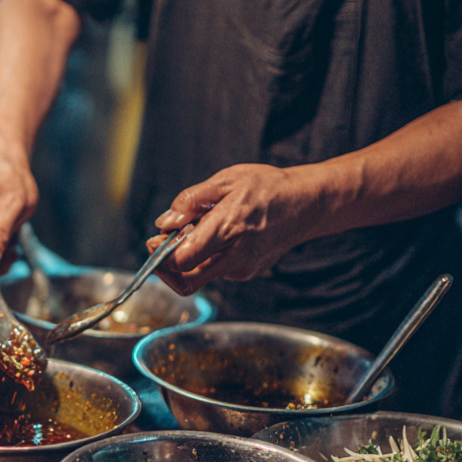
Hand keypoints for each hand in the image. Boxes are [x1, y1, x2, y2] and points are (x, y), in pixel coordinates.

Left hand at [147, 164, 323, 295]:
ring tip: (193, 230)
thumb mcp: (226, 180)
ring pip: (199, 276)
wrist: (307, 203)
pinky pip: (214, 270)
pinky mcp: (246, 273)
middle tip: (161, 244)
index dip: (161, 255)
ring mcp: (242, 269)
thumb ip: (191, 201)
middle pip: (186, 281)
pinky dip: (203, 257)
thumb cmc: (267, 187)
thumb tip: (165, 222)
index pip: (183, 260)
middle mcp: (236, 257)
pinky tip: (212, 235)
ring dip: (186, 259)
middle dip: (166, 267)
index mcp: (229, 229)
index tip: (155, 240)